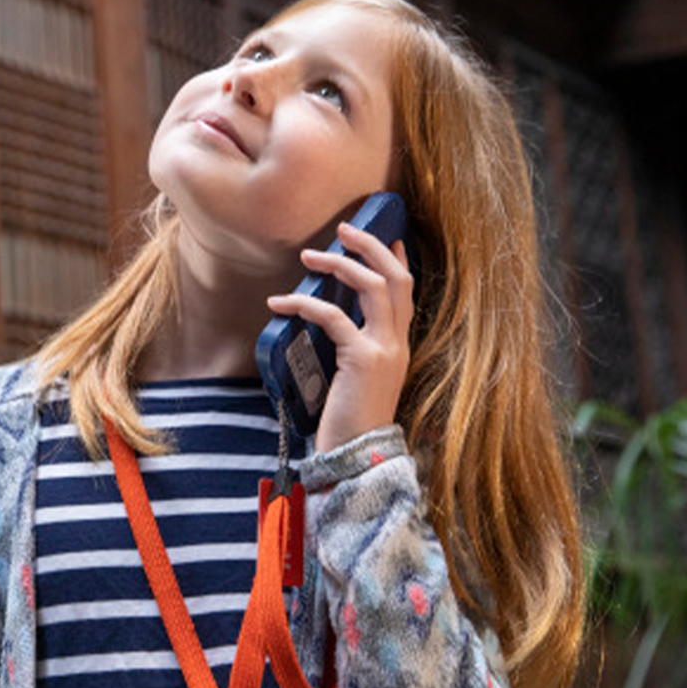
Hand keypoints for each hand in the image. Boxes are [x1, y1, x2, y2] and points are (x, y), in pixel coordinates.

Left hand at [266, 223, 414, 453]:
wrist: (355, 459)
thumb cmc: (347, 421)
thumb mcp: (356, 378)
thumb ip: (353, 348)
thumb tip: (329, 321)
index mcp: (398, 346)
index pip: (406, 291)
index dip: (396, 259)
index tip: (386, 235)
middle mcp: (398, 343)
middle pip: (396, 278)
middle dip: (371, 246)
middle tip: (344, 228)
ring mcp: (384, 350)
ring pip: (373, 287)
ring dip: (340, 264)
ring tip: (310, 256)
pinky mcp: (362, 360)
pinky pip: (334, 317)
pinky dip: (304, 304)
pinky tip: (280, 304)